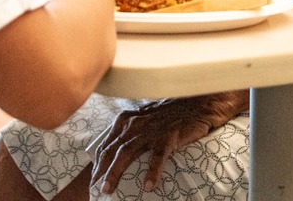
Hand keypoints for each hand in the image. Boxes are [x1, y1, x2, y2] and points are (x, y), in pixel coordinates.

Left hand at [91, 91, 247, 191]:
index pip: (106, 144)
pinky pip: (158, 156)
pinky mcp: (169, 135)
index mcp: (128, 120)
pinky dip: (152, 171)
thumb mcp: (147, 119)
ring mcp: (152, 129)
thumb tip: (119, 152)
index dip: (97, 163)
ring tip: (109, 189)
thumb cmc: (174, 113)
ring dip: (116, 172)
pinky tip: (148, 186)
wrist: (200, 103)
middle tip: (96, 189)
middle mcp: (136, 123)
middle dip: (101, 171)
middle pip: (112, 150)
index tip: (93, 180)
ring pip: (127, 152)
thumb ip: (132, 131)